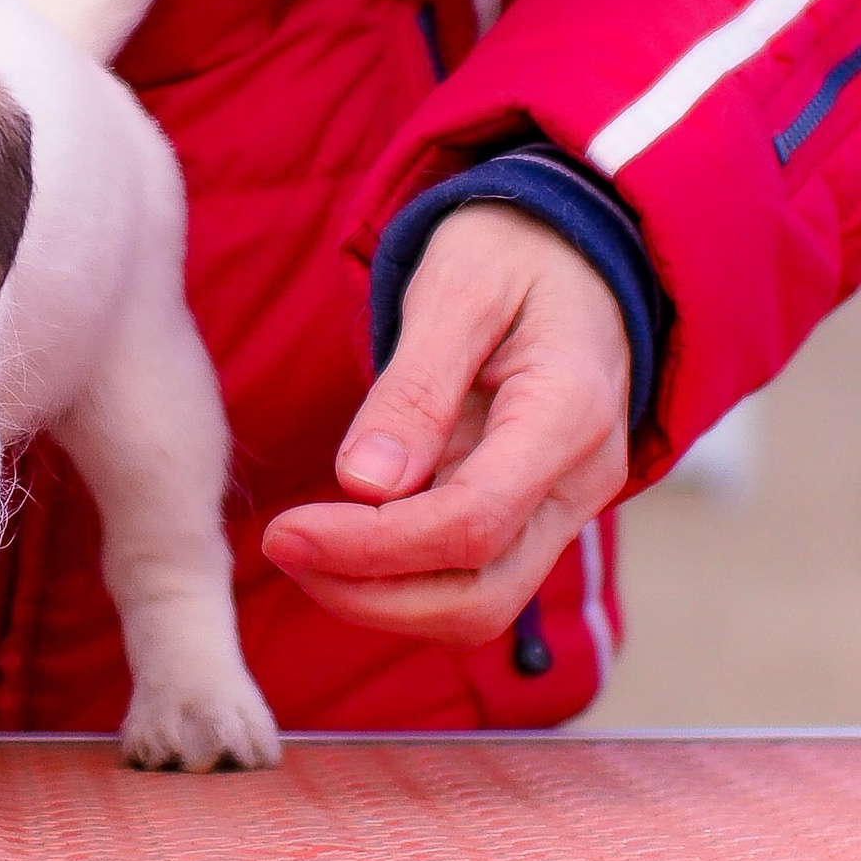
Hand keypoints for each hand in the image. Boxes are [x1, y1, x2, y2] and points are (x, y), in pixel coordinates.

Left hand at [261, 204, 629, 647]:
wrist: (577, 254)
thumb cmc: (514, 254)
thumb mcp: (459, 288)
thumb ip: (414, 387)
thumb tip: (364, 484)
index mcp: (568, 415)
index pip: (472, 524)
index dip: (370, 547)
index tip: (284, 533)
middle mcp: (580, 480)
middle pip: (479, 597)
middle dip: (368, 594)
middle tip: (280, 547)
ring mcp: (563, 507)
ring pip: (476, 606)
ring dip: (378, 598)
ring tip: (300, 547)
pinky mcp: (533, 516)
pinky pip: (469, 579)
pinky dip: (397, 578)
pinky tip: (339, 538)